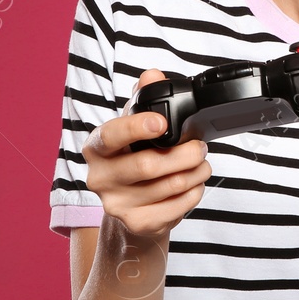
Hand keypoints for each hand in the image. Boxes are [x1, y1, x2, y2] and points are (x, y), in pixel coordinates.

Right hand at [83, 69, 211, 237]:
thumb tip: (152, 75)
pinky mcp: (138, 223)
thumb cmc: (132, 160)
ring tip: (202, 165)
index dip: (137, 128)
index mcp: (96, 148)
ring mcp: (117, 205)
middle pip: (148, 165)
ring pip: (169, 186)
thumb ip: (143, 99)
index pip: (112, 135)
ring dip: (196, 173)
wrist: (129, 208)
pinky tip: (194, 185)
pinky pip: (177, 207)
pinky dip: (194, 193)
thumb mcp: (133, 127)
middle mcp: (100, 178)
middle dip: (184, 154)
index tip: (163, 122)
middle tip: (200, 147)